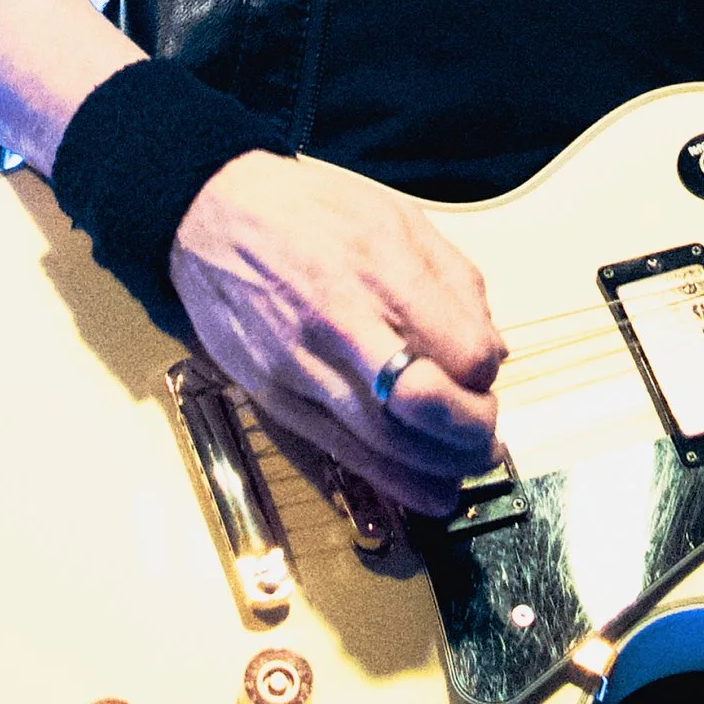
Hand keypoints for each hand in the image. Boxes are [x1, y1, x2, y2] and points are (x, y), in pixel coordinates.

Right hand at [170, 149, 504, 518]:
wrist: (209, 218)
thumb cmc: (306, 213)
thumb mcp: (396, 217)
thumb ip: (454, 281)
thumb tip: (493, 350)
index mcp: (380, 270)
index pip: (462, 350)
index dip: (486, 374)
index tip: (486, 372)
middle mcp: (341, 323)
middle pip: (426, 404)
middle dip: (473, 432)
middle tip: (488, 433)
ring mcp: (303, 367)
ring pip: (385, 442)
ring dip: (440, 466)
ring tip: (465, 465)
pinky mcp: (277, 398)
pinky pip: (342, 454)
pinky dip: (393, 481)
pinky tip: (426, 490)